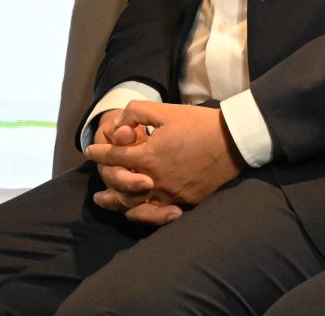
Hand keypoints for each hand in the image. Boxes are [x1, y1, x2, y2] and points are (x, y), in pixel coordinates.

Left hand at [83, 101, 239, 225]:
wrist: (234, 142)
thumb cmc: (199, 124)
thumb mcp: (165, 111)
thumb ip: (137, 113)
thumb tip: (120, 125)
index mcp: (149, 156)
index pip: (115, 157)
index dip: (100, 153)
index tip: (90, 151)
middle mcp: (156, 179)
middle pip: (121, 186)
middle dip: (105, 180)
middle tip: (96, 179)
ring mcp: (172, 194)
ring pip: (137, 205)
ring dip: (118, 203)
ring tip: (106, 202)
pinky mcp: (186, 202)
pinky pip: (159, 213)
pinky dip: (144, 213)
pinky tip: (138, 211)